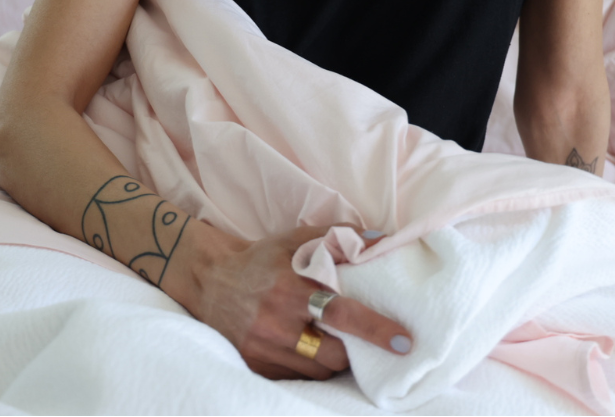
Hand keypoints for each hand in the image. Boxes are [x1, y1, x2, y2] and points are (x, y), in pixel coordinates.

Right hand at [167, 222, 413, 379]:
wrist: (211, 280)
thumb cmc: (261, 259)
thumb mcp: (295, 239)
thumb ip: (338, 237)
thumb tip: (381, 239)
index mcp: (289, 287)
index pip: (340, 313)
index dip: (375, 329)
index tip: (404, 341)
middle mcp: (275, 322)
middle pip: (333, 353)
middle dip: (358, 351)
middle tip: (372, 343)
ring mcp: (264, 349)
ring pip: (318, 370)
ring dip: (337, 361)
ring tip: (344, 344)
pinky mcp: (257, 366)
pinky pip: (298, 378)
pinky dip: (313, 367)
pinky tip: (316, 350)